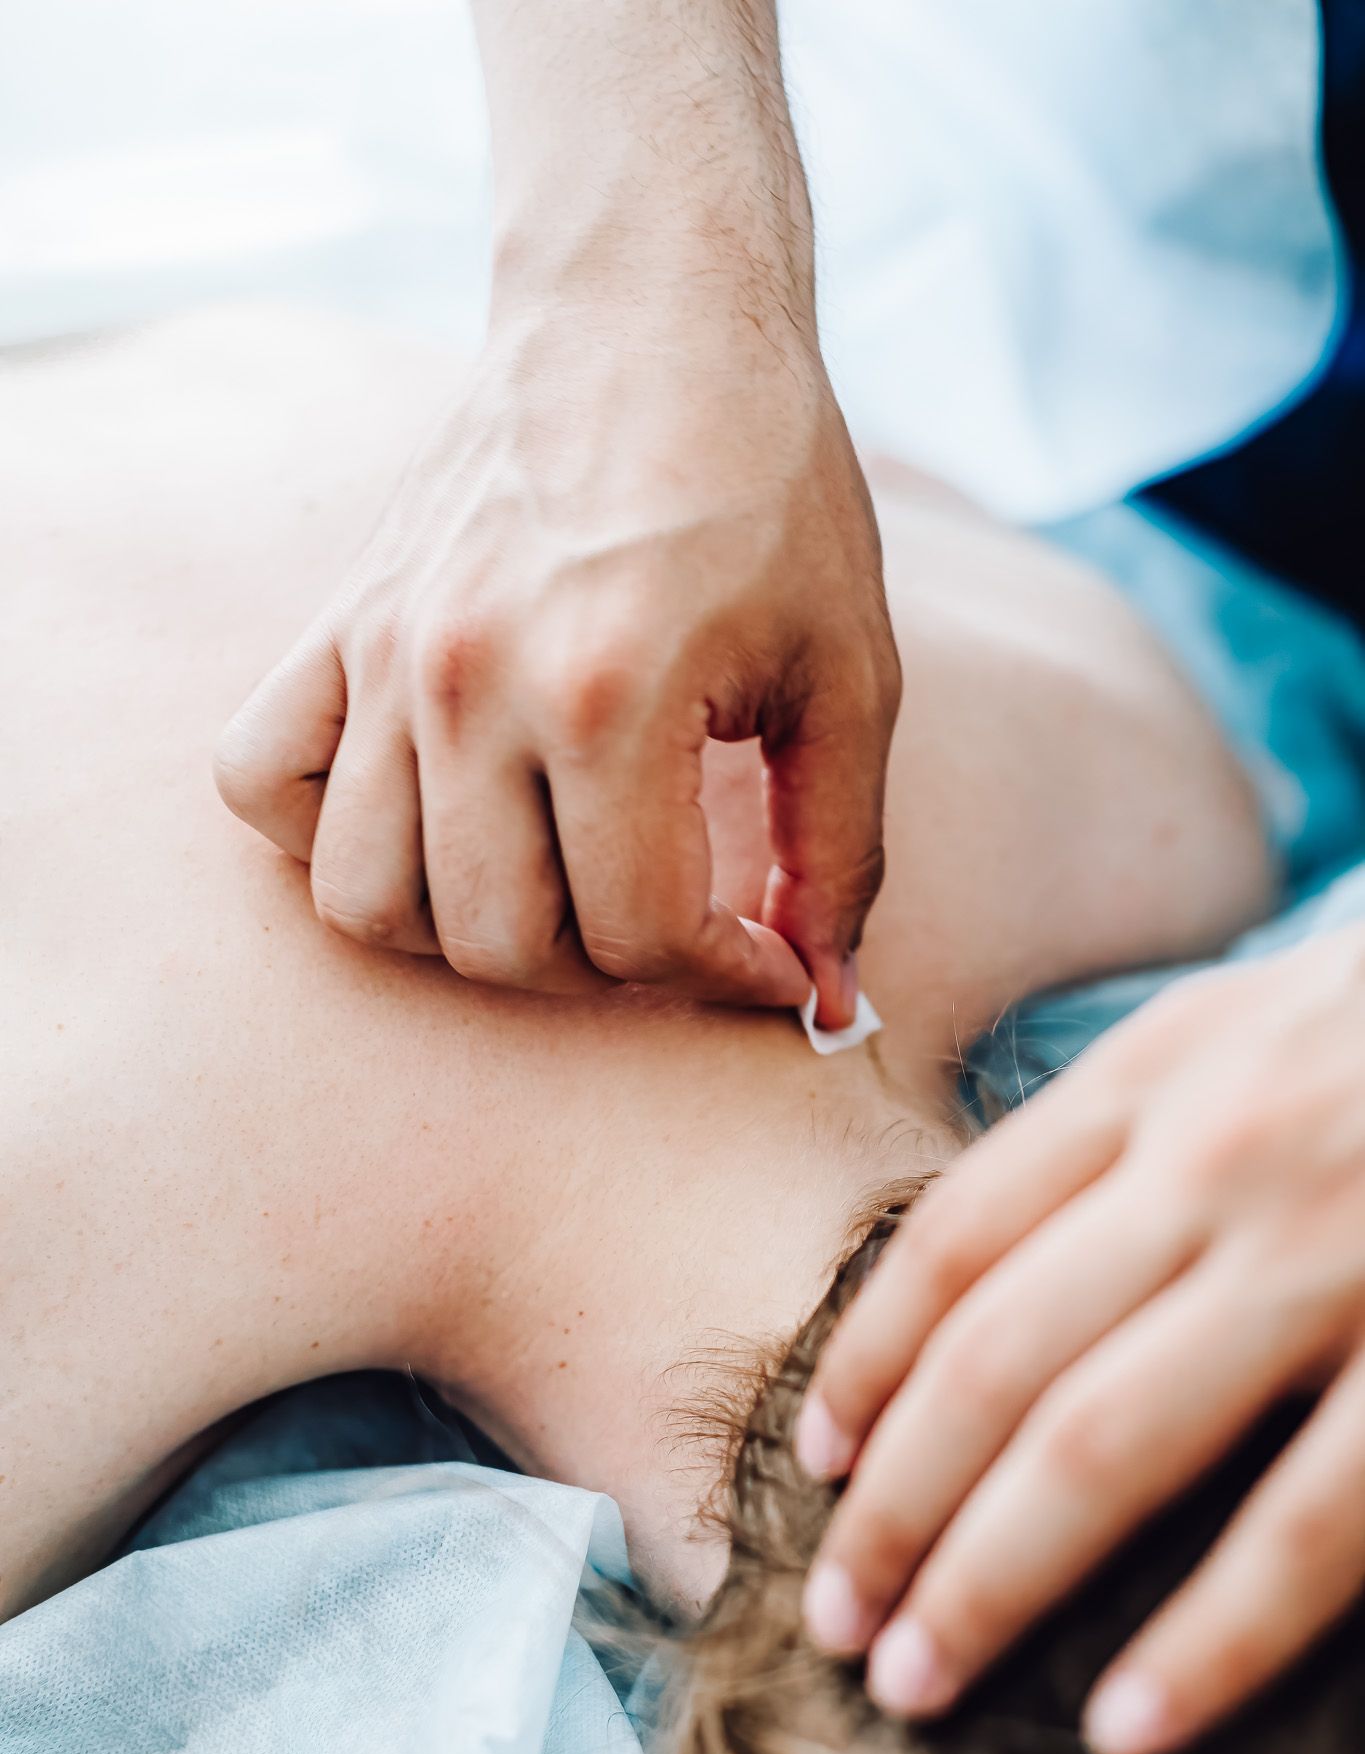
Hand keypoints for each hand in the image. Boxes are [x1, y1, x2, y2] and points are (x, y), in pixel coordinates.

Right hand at [214, 297, 896, 1022]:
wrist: (652, 313)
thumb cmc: (772, 487)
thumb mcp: (848, 671)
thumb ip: (839, 850)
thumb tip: (827, 1001)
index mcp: (610, 693)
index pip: (638, 936)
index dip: (724, 974)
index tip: (769, 953)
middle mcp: (473, 684)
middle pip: (500, 945)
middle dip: (609, 968)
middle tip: (670, 917)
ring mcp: (387, 654)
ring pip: (367, 900)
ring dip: (469, 931)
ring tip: (555, 883)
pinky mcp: (339, 622)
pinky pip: (260, 779)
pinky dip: (321, 832)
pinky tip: (424, 815)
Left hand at [797, 923, 1364, 1753]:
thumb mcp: (1239, 1030)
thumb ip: (1115, 1132)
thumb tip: (966, 1282)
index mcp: (1156, 1074)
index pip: (953, 1239)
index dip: (863, 1361)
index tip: (817, 1465)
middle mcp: (1219, 1158)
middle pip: (993, 1361)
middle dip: (895, 1508)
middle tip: (835, 1621)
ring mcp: (1332, 1259)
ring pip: (1105, 1446)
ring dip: (989, 1579)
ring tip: (913, 1683)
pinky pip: (1304, 1529)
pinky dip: (1206, 1642)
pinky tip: (1123, 1731)